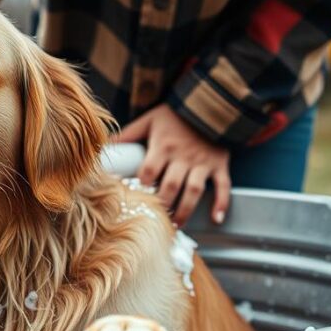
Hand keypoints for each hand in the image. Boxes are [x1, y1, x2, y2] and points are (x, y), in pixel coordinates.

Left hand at [115, 104, 230, 225]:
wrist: (208, 104)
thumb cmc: (175, 115)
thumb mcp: (149, 120)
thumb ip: (129, 134)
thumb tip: (106, 147)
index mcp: (163, 146)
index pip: (149, 171)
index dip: (141, 187)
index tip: (135, 201)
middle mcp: (183, 156)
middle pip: (171, 186)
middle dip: (162, 205)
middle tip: (155, 220)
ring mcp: (202, 162)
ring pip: (194, 191)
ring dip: (185, 211)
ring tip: (177, 225)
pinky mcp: (219, 164)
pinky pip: (223, 186)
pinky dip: (221, 203)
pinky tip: (216, 219)